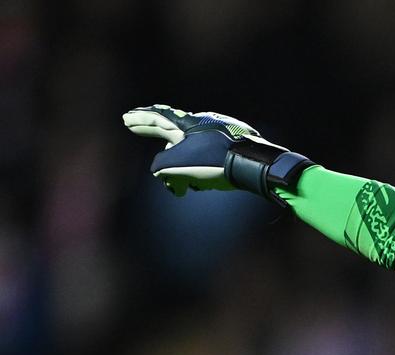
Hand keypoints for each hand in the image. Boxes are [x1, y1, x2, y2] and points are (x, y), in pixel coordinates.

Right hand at [123, 104, 311, 204]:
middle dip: (158, 139)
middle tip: (138, 129)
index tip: (127, 118)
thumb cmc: (216, 162)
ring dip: (184, 166)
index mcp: (190, 123)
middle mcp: (206, 123)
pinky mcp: (237, 146)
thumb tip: (160, 172)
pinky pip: (212, 158)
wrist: (257, 165)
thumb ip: (161, 167)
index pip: (159, 118)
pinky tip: (205, 184)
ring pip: (194, 150)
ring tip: (183, 186)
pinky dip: (203, 170)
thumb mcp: (178, 166)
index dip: (141, 120)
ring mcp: (224, 133)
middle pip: (175, 134)